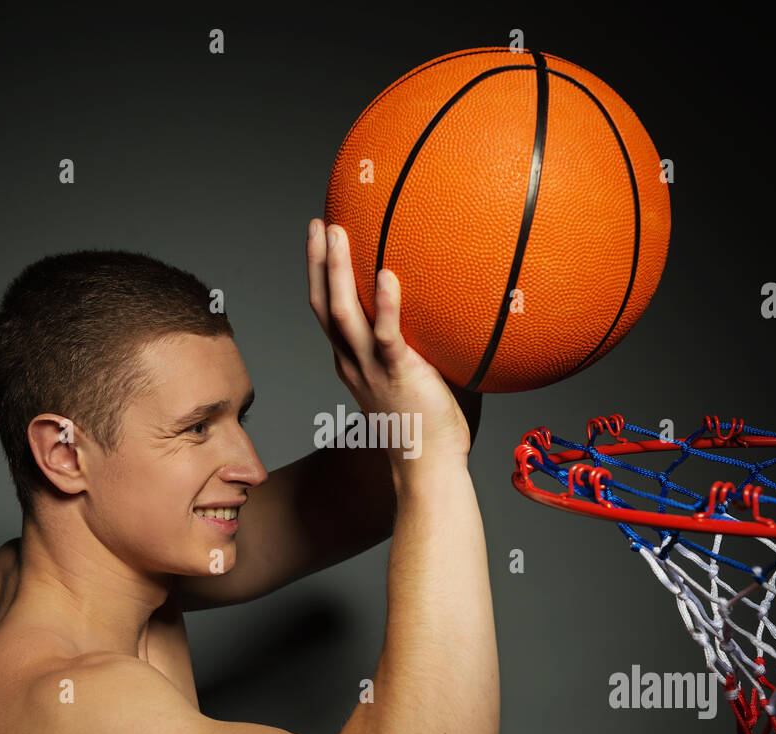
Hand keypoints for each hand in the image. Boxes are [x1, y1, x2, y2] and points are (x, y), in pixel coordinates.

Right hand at [307, 219, 471, 467]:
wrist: (429, 467)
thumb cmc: (431, 428)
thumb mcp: (420, 379)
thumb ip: (428, 346)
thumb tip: (459, 312)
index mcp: (354, 364)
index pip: (330, 315)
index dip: (321, 279)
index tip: (323, 245)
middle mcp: (354, 363)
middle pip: (323, 305)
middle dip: (316, 262)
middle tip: (318, 224)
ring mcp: (372, 368)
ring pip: (342, 313)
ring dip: (334, 270)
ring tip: (335, 233)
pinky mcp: (397, 374)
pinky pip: (387, 335)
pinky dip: (384, 304)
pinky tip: (386, 275)